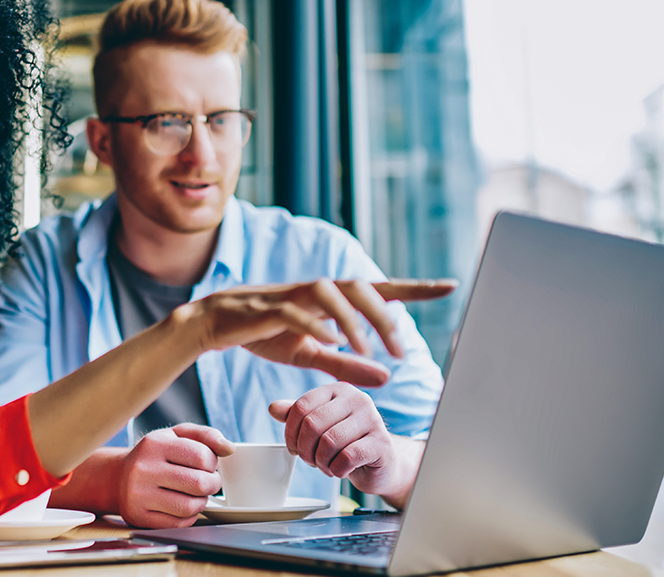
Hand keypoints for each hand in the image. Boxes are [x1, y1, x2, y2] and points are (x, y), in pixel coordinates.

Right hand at [118, 424, 233, 527]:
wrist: (117, 477)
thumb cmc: (154, 455)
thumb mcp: (176, 435)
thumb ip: (205, 435)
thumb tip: (228, 448)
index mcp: (155, 444)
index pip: (202, 456)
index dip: (212, 463)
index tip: (207, 464)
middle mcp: (143, 469)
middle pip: (199, 483)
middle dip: (212, 484)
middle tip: (208, 481)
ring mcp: (139, 495)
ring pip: (190, 507)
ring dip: (201, 502)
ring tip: (195, 494)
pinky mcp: (139, 517)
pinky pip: (179, 524)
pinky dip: (188, 516)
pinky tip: (182, 505)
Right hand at [179, 279, 455, 386]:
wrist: (213, 324)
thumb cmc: (263, 334)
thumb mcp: (310, 354)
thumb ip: (347, 363)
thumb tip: (388, 377)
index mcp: (329, 299)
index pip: (378, 288)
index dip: (414, 288)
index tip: (449, 286)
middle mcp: (314, 290)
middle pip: (359, 286)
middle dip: (385, 315)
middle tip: (400, 350)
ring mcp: (290, 295)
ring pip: (330, 292)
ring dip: (353, 319)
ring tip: (367, 348)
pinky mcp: (266, 308)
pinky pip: (295, 311)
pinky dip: (315, 323)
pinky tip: (331, 341)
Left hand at [269, 383, 409, 500]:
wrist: (381, 463)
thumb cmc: (347, 443)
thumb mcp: (319, 426)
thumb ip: (297, 416)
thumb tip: (273, 408)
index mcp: (338, 390)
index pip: (301, 406)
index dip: (290, 433)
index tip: (293, 448)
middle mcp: (357, 399)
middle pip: (313, 424)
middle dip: (305, 450)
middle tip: (310, 461)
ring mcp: (373, 419)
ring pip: (329, 441)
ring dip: (320, 462)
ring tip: (325, 466)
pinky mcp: (382, 443)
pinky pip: (347, 457)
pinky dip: (337, 470)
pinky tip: (340, 470)